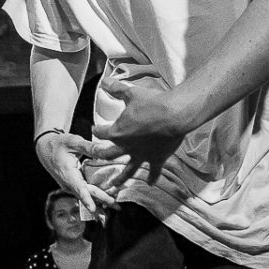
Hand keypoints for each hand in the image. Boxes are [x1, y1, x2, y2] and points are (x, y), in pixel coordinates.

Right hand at [34, 131, 115, 216]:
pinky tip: (109, 200)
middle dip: (102, 201)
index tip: (93, 209)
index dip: (86, 199)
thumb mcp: (73, 141)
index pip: (78, 188)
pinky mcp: (74, 187)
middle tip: (117, 206)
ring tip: (116, 206)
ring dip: (101, 201)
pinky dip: (97, 196)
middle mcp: (69, 184)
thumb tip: (106, 150)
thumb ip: (89, 147)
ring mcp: (71, 187)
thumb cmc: (58, 144)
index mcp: (67, 173)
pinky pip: (87, 193)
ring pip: (88, 196)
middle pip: (88, 195)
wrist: (45, 150)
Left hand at [92, 76, 189, 192]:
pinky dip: (152, 178)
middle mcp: (126, 147)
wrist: (174, 114)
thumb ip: (116, 89)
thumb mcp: (131, 93)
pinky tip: (149, 184)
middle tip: (95, 160)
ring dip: (120, 179)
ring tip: (114, 187)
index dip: (96, 129)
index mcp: (117, 131)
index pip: (100, 132)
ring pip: (127, 170)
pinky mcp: (156, 158)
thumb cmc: (152, 102)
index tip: (94, 128)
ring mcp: (141, 155)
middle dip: (100, 156)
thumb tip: (104, 81)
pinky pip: (153, 171)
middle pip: (109, 154)